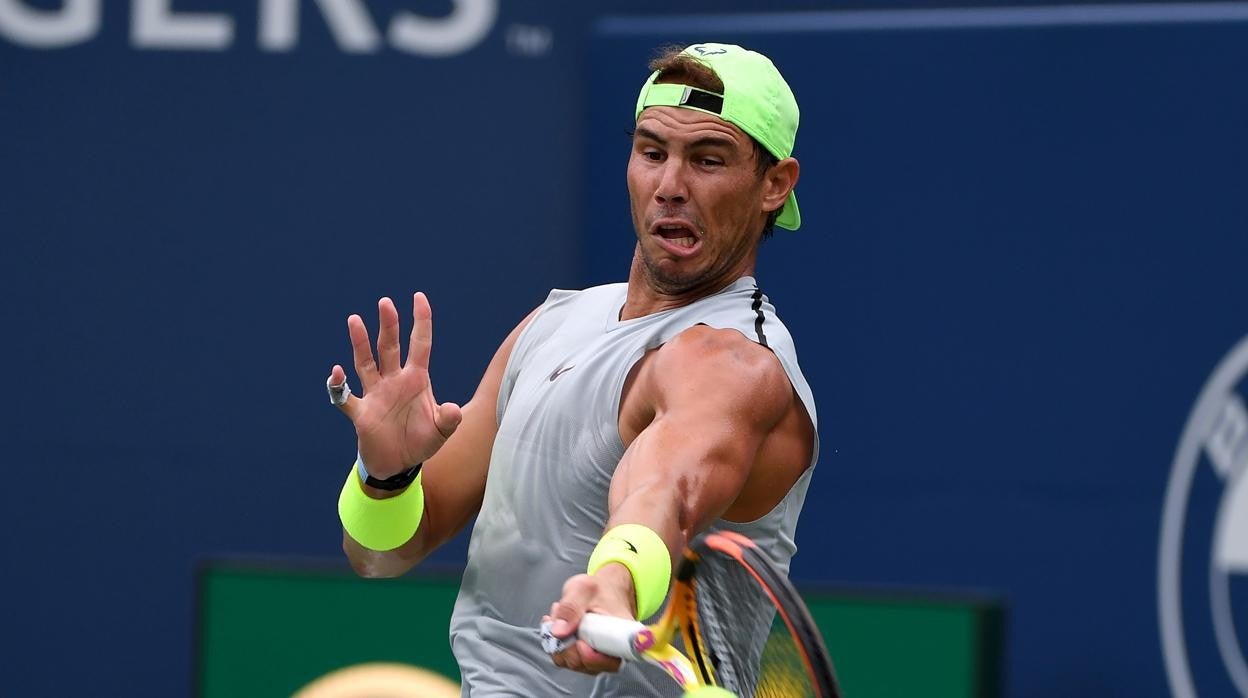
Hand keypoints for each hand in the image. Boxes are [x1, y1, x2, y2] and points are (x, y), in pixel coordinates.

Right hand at [328, 292, 462, 478]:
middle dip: (388, 324)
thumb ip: (449, 420)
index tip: (418, 297)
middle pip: (389, 346)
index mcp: (416, 379)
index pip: (420, 344)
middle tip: (385, 302)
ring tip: (355, 319)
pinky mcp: (361, 412)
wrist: (398, 464)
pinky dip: (338, 386)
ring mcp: (375, 394)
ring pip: (366, 362)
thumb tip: (453, 409)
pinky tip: (336, 372)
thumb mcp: (440, 433)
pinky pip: (345, 396)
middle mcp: (394, 381)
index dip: (420, 321)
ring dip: (360, 342)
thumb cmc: (420, 442)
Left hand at [546, 565, 635, 674]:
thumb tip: (558, 633)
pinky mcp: (581, 656)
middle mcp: (611, 653)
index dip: (590, 657)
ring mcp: (595, 657)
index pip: (609, 661)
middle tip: (562, 612)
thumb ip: (571, 607)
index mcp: (622, 637)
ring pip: (569, 661)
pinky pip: (563, 657)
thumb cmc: (599, 590)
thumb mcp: (583, 588)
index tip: (578, 640)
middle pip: (584, 664)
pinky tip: (558, 621)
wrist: (602, 591)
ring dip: (558, 637)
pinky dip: (554, 640)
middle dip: (566, 640)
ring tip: (561, 611)